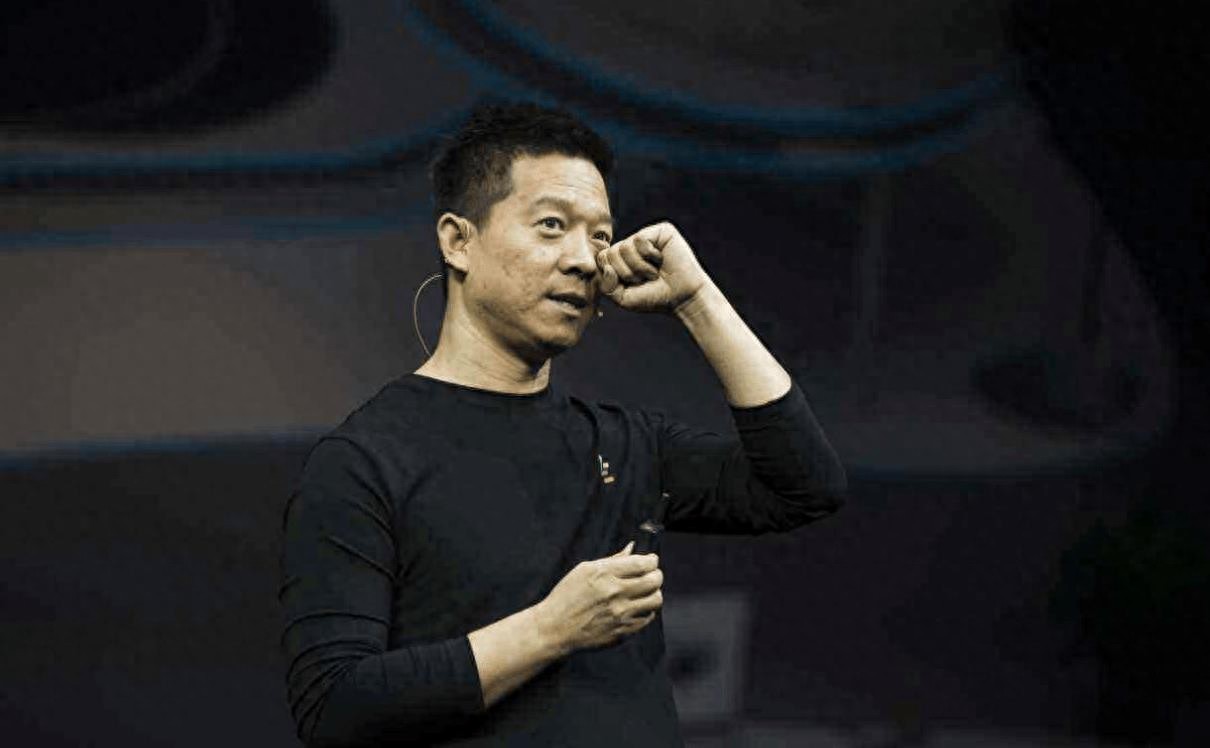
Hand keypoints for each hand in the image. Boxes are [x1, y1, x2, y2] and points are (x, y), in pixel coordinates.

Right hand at [536, 541, 663, 655]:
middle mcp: (615, 593)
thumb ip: (612, 560)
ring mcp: (620, 614)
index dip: (652, 560)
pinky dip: (646, 610)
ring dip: (654, 593)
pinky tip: (636, 607)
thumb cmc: (567, 597)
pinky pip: (648, 618)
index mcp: (604, 574)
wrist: (555, 629)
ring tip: (645, 592)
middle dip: (656, 575)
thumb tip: (632, 548)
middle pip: (654, 580)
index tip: (651, 561)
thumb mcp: (584, 570)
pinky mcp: (623, 631)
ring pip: (656, 600)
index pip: (643, 563)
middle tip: (651, 575)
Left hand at [595, 221, 711, 314]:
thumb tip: (606, 266)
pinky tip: (661, 260)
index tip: (631, 284)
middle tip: (645, 279)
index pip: (602, 258)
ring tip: (654, 272)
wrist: (682, 297)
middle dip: (627, 273)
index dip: (613, 275)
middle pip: (610, 253)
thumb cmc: (654, 298)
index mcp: (622, 258)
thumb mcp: (623, 298)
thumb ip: (607, 285)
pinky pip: (640, 239)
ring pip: (624, 247)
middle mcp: (632, 245)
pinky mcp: (660, 231)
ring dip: (639, 267)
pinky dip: (649, 256)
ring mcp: (646, 237)